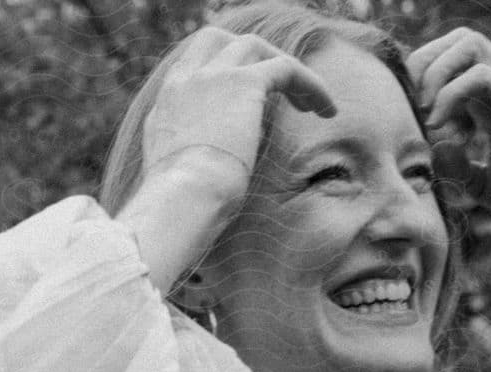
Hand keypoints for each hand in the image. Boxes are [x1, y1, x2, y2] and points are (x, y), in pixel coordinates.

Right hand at [121, 28, 335, 293]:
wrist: (181, 202)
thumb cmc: (177, 211)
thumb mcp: (173, 186)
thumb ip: (184, 170)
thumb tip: (198, 188)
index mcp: (164, 106)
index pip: (190, 71)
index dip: (219, 76)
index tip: (244, 101)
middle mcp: (183, 82)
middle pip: (216, 41)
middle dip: (248, 55)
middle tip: (277, 85)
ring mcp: (211, 77)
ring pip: (254, 47)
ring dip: (284, 69)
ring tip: (311, 103)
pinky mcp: (244, 82)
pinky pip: (286, 68)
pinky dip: (309, 84)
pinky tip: (327, 110)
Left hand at [409, 28, 490, 288]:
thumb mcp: (484, 185)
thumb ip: (455, 166)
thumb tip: (431, 144)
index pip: (450, 62)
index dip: (421, 79)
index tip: (409, 118)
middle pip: (456, 40)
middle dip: (422, 64)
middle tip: (412, 108)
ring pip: (468, 42)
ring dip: (435, 71)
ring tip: (426, 113)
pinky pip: (480, 75)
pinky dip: (450, 94)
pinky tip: (440, 125)